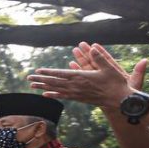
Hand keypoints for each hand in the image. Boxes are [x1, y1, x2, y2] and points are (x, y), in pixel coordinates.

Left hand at [27, 42, 145, 108]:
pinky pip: (63, 96)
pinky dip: (53, 95)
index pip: (60, 74)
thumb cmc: (116, 83)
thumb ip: (99, 57)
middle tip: (28, 78)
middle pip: (54, 82)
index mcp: (81, 77)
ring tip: (32, 86)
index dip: (48, 73)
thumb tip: (92, 47)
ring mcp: (76, 93)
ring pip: (56, 90)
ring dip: (43, 87)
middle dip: (40, 80)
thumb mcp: (109, 68)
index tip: (37, 71)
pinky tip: (45, 94)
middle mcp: (76, 86)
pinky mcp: (79, 98)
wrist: (119, 100)